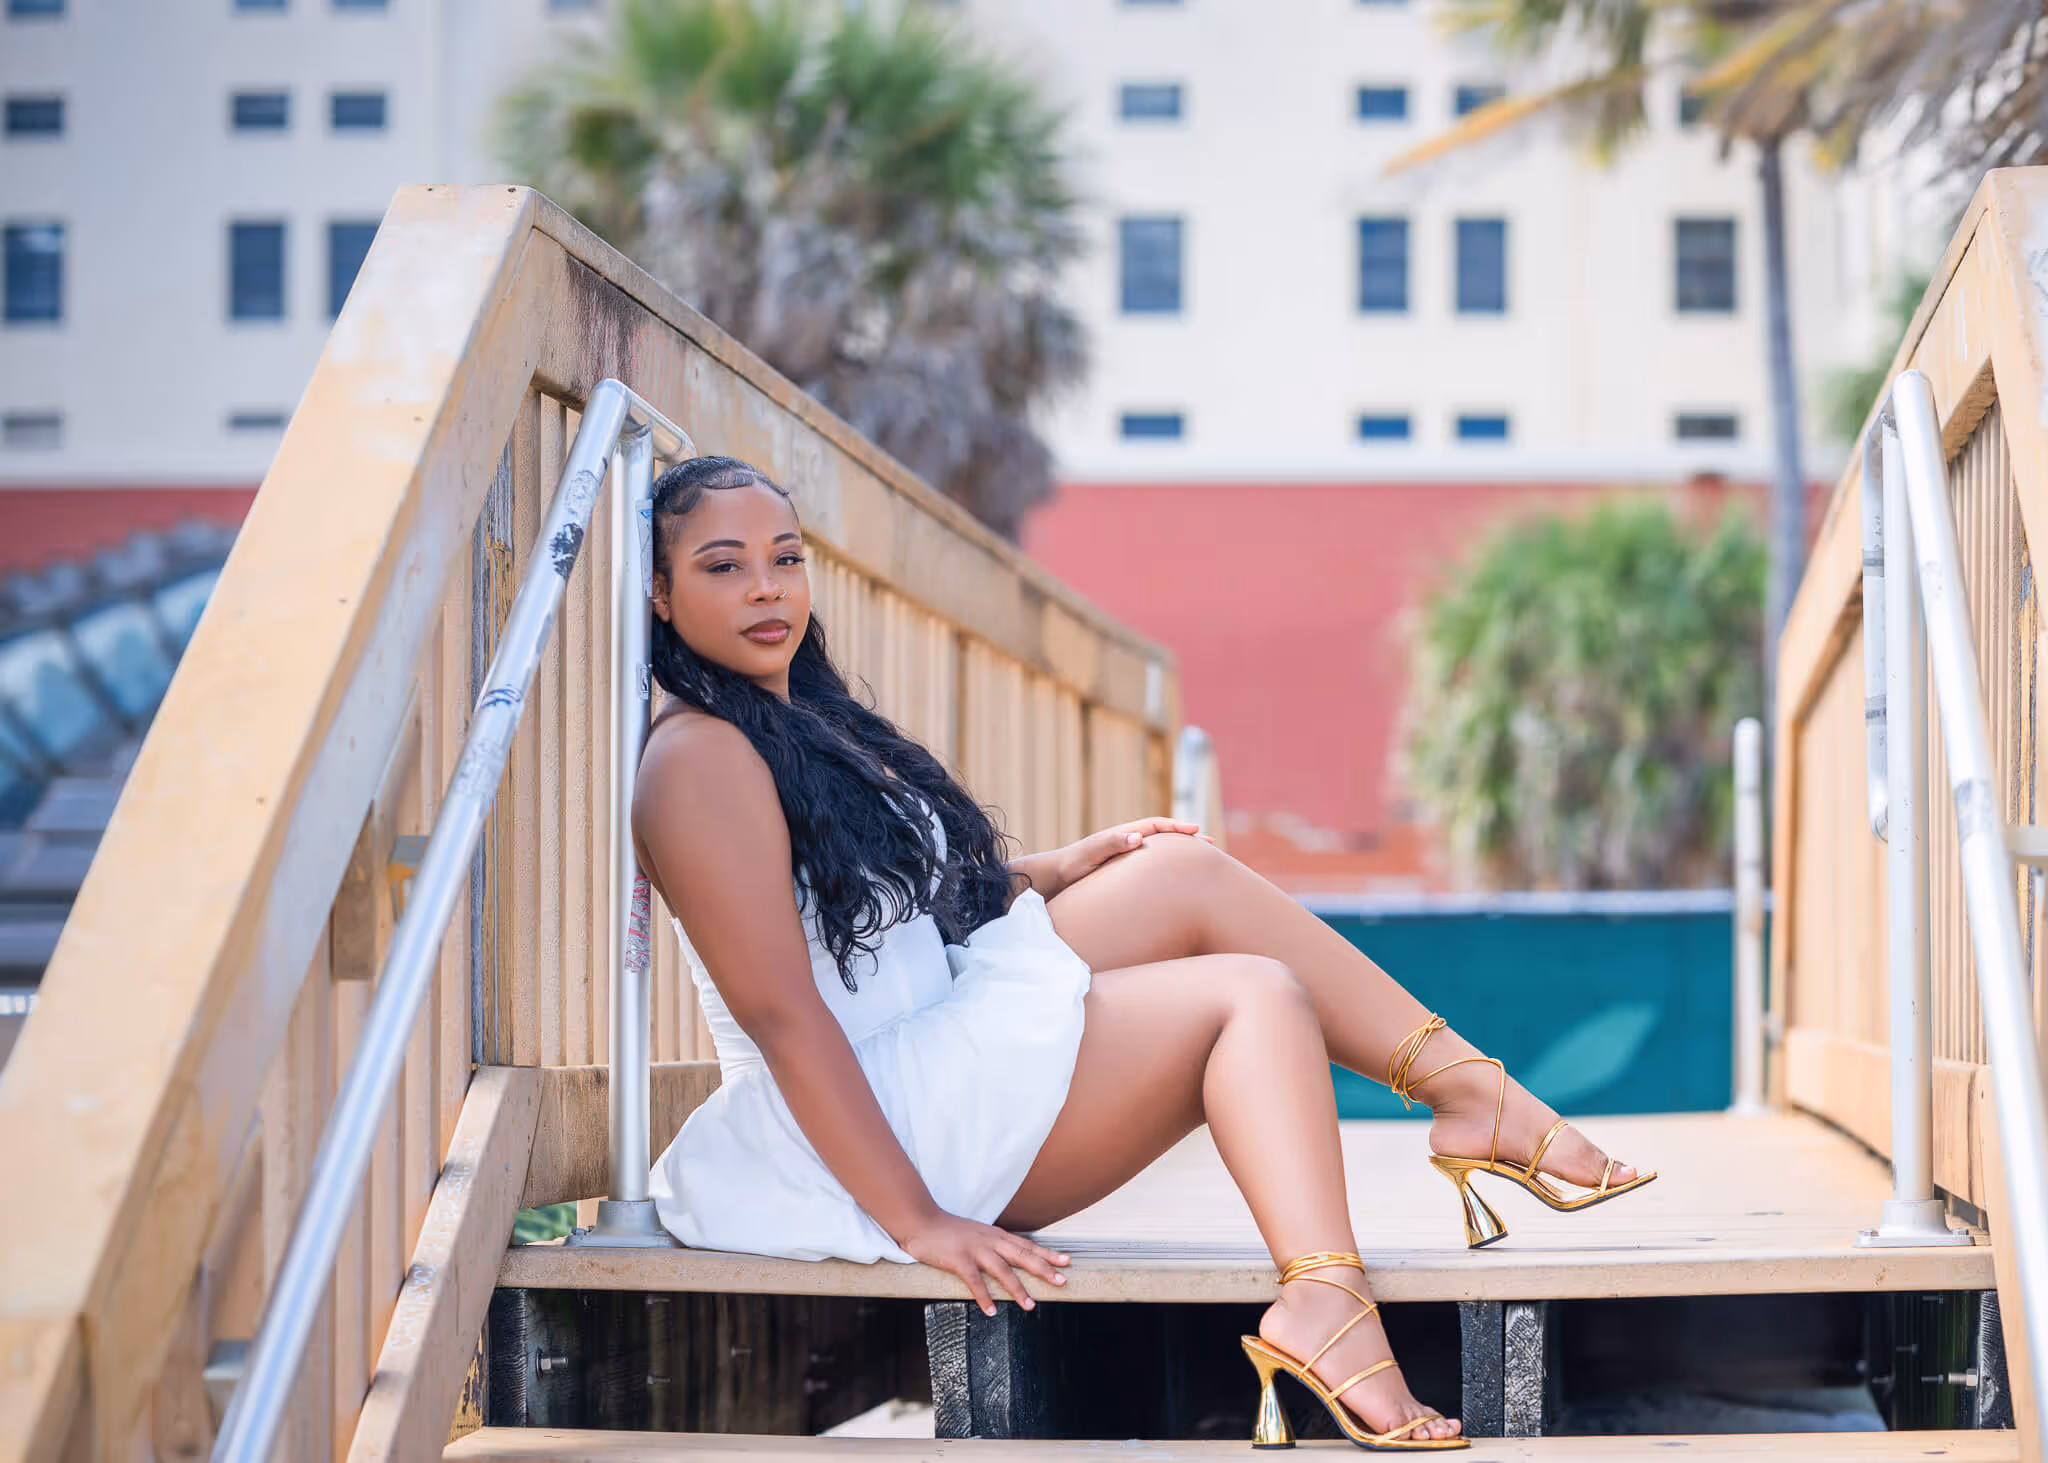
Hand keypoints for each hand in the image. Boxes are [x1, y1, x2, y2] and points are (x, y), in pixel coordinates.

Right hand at [898, 1211, 1070, 1314]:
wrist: (922, 1222)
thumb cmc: (948, 1231)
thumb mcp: (977, 1234)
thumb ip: (992, 1244)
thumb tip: (1008, 1259)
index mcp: (995, 1235)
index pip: (1026, 1245)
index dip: (1047, 1254)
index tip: (1066, 1262)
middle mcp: (990, 1240)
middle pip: (1022, 1255)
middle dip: (1044, 1269)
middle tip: (1062, 1281)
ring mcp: (975, 1249)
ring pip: (1002, 1270)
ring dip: (1017, 1289)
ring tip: (1030, 1306)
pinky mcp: (959, 1259)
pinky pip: (975, 1281)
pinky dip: (984, 1296)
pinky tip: (991, 1310)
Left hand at [1060, 817, 1207, 887]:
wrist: (1053, 878)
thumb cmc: (1070, 866)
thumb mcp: (1090, 854)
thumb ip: (1111, 844)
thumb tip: (1138, 836)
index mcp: (1122, 835)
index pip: (1156, 826)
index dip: (1177, 828)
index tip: (1197, 831)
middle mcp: (1125, 842)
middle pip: (1162, 836)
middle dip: (1186, 839)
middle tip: (1210, 844)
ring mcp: (1124, 855)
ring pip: (1158, 850)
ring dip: (1179, 853)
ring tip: (1200, 861)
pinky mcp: (1122, 870)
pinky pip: (1150, 865)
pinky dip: (1166, 866)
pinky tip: (1173, 878)